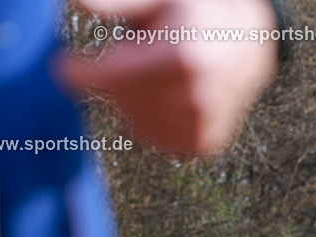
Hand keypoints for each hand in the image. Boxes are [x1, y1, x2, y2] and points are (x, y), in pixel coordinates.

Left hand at [57, 0, 278, 156]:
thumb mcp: (160, 0)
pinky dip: (150, 121)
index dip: (80, 73)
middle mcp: (196, 97)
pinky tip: (163, 98)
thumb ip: (119, 2)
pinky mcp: (205, 143)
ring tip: (154, 75)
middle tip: (134, 57)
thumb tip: (76, 3)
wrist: (251, 43)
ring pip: (135, 124)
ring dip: (132, 101)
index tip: (65, 68)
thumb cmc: (198, 14)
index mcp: (184, 59)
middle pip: (121, 101)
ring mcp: (203, 124)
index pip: (112, 78)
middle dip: (116, 79)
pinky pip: (155, 140)